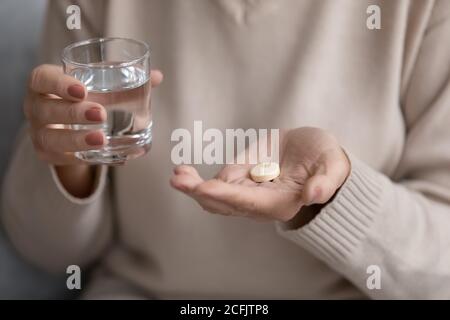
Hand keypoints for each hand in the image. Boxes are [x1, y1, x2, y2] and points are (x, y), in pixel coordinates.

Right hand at [24, 64, 162, 195]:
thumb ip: (126, 79)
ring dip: (76, 139)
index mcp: (44, 83)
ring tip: (102, 139)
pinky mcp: (48, 153)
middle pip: (46, 110)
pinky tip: (106, 156)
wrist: (68, 122)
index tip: (82, 90)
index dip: (58, 84)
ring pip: (50, 138)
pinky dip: (84, 158)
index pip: (41, 79)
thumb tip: (158, 77)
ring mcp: (39, 132)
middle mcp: (35, 107)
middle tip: (101, 114)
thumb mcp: (100, 84)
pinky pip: (62, 159)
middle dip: (73, 113)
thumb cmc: (85, 96)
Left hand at [170, 127, 349, 221]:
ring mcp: (246, 192)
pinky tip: (183, 172)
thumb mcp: (332, 166)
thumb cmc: (326, 161)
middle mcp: (259, 203)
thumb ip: (325, 181)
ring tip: (179, 174)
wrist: (315, 154)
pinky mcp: (239, 179)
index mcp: (280, 202)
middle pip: (224, 203)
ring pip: (213, 196)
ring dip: (193, 185)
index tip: (204, 188)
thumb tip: (314, 194)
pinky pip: (214, 184)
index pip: (249, 202)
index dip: (226, 195)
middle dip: (201, 192)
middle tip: (179, 180)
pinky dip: (196, 180)